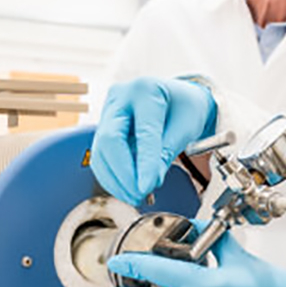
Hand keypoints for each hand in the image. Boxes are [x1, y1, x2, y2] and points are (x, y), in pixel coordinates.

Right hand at [91, 77, 216, 204]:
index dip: (144, 163)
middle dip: (123, 174)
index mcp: (146, 90)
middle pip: (110, 140)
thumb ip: (165, 153)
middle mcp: (121, 97)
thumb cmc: (185, 109)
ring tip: (135, 196)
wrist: (179, 99)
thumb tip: (148, 182)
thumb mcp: (185, 128)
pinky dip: (112, 177)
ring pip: (100, 152)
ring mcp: (108, 111)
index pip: (143, 132)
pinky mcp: (103, 127)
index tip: (147, 187)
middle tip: (140, 194)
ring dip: (115, 181)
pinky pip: (101, 157)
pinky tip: (126, 189)